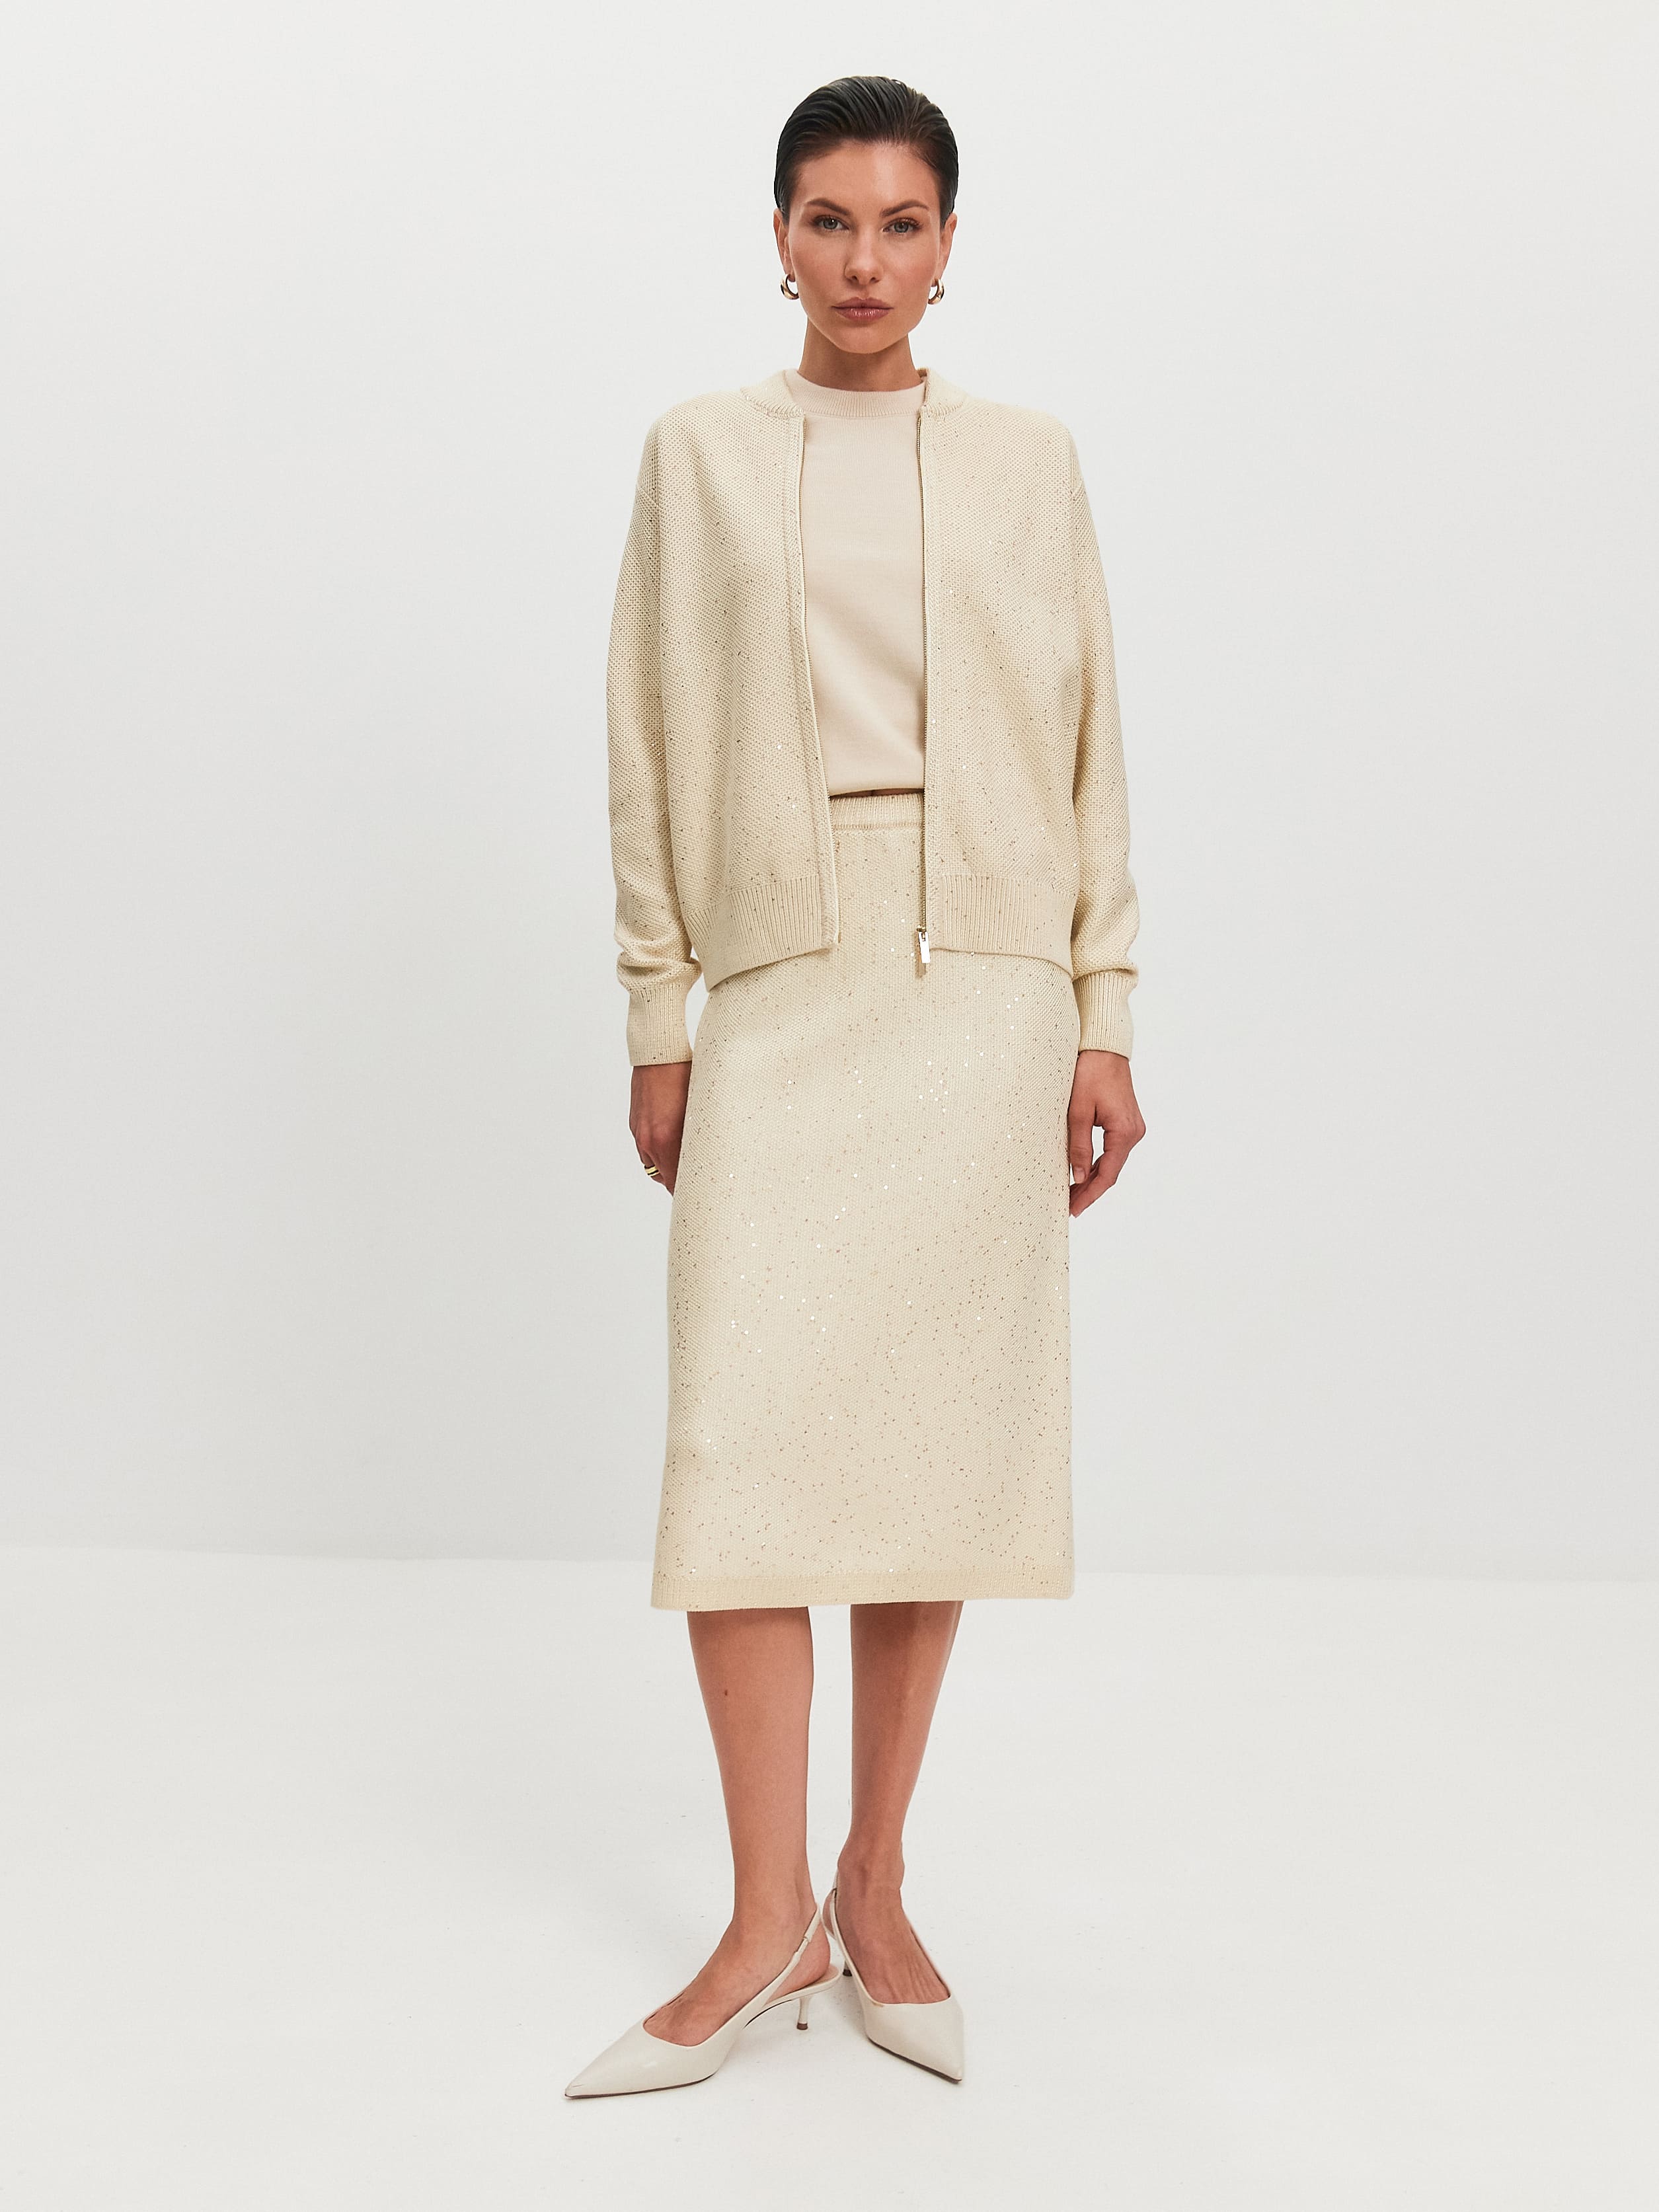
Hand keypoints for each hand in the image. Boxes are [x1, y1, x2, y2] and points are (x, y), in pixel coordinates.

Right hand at [630, 1060, 691, 1194]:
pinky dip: (658, 1149)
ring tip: (686, 1157)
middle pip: (663, 1177)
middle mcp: (648, 1140)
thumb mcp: (699, 1112)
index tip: (700, 1196)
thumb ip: (698, 1141)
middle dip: (679, 1179)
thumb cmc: (685, 1078)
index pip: (675, 1182)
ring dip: (667, 1165)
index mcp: (665, 1140)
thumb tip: (706, 1160)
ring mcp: (639, 1132)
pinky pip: (646, 1147)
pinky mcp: (635, 1123)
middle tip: (698, 1178)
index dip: (687, 1192)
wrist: (658, 1055)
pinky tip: (673, 1137)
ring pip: (653, 1163)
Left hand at [1067, 1050, 1144, 1217]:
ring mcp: (1132, 1127)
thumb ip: (1079, 1146)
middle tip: (1069, 1207)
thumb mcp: (1078, 1112)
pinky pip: (1112, 1150)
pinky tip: (1083, 1173)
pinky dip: (1098, 1163)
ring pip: (1111, 1162)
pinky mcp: (1125, 1122)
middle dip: (1089, 1190)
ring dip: (1093, 1178)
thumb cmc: (1090, 1073)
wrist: (1104, 1047)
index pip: (1106, 1174)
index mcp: (1124, 1132)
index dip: (1090, 1195)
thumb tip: (1078, 1177)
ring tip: (1072, 1194)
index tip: (1073, 1210)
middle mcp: (1134, 1132)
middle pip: (1111, 1171)